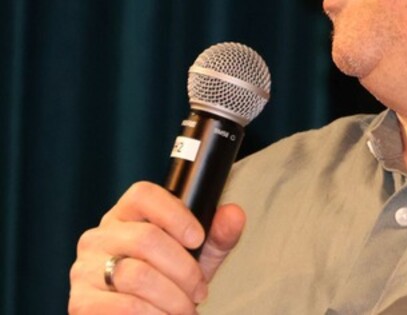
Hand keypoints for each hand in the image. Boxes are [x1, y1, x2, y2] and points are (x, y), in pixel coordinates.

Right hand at [68, 181, 244, 313]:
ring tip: (185, 310)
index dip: (175, 214)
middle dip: (184, 270)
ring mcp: (84, 269)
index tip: (198, 239)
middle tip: (199, 292)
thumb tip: (233, 214)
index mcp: (126, 215)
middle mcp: (99, 236)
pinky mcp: (81, 302)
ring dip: (172, 298)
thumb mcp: (198, 257)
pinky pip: (122, 306)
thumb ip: (217, 235)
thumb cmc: (169, 281)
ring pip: (137, 275)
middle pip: (146, 239)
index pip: (143, 195)